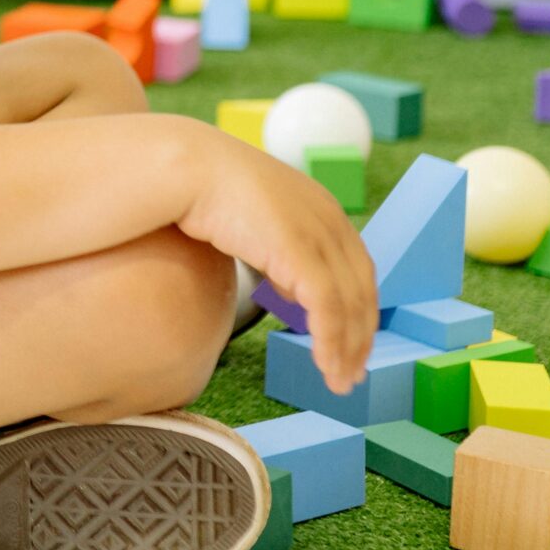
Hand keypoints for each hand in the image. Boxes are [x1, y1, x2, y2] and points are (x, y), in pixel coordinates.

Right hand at [173, 125, 377, 392]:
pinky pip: (327, 308)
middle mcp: (330, 220)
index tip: (354, 342)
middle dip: (361, 336)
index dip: (360, 309)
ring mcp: (318, 235)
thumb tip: (290, 293)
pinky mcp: (300, 252)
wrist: (186, 168)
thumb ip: (282, 256)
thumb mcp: (258, 225)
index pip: (358, 269)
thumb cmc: (206, 191)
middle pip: (363, 290)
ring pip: (349, 305)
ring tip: (340, 381)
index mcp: (324, 208)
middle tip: (353, 372)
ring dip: (347, 349)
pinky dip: (331, 342)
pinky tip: (326, 366)